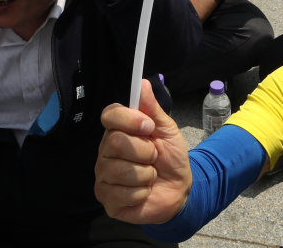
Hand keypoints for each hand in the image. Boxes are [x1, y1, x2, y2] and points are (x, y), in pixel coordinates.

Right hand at [95, 79, 192, 223]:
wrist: (179, 189)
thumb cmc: (170, 157)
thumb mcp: (167, 130)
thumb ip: (153, 109)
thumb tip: (142, 83)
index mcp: (118, 130)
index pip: (109, 115)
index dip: (128, 119)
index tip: (149, 126)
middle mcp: (105, 152)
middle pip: (115, 142)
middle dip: (144, 151)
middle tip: (153, 156)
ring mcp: (103, 176)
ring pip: (120, 170)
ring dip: (146, 174)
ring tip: (150, 175)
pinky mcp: (107, 199)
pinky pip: (122, 193)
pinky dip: (142, 192)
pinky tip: (144, 192)